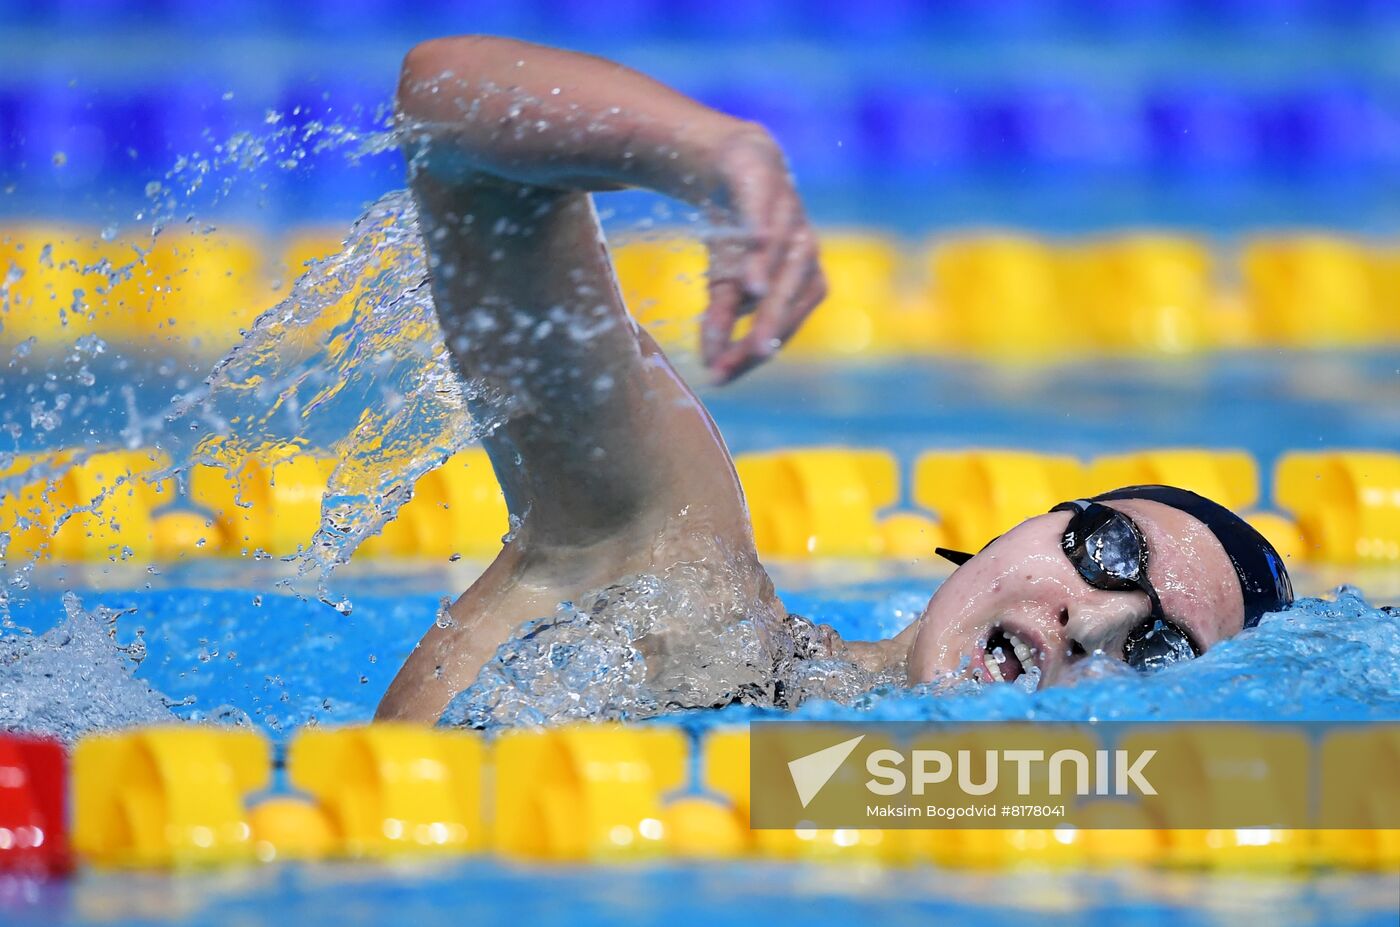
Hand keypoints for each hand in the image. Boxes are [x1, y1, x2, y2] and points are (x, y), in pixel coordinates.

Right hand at [701, 129, 826, 383]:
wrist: (735, 168)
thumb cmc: (738, 237)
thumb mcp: (724, 282)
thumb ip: (722, 319)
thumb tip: (710, 363)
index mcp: (802, 285)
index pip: (782, 328)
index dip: (752, 353)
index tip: (721, 376)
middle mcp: (804, 255)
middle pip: (790, 299)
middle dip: (765, 328)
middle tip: (738, 358)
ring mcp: (790, 219)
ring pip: (784, 257)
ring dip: (768, 279)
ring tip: (750, 303)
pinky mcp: (767, 188)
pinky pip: (766, 214)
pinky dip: (762, 235)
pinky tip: (755, 250)